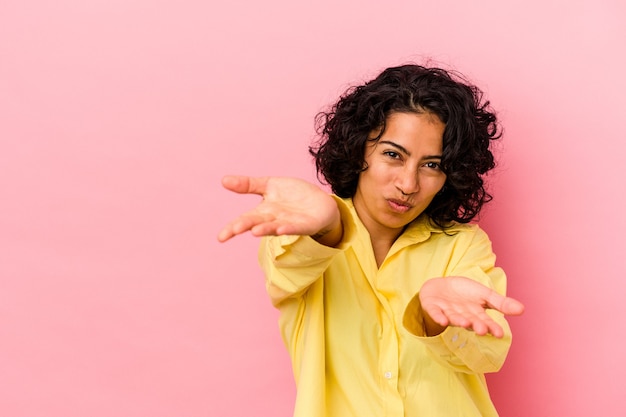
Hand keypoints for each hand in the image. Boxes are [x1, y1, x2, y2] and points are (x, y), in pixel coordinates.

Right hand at [217, 176, 341, 244]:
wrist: (320, 201)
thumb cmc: (293, 195)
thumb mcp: (270, 185)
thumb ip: (248, 184)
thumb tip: (224, 180)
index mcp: (264, 211)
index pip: (245, 219)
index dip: (233, 227)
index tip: (221, 237)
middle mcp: (275, 219)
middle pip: (257, 223)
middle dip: (245, 226)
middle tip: (233, 230)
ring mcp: (290, 223)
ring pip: (275, 227)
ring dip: (266, 229)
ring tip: (255, 231)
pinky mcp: (306, 225)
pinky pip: (296, 227)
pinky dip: (288, 228)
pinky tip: (281, 229)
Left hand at [419, 276, 524, 337]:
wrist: (440, 286)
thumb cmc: (464, 292)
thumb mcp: (484, 294)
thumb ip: (501, 303)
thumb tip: (523, 310)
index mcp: (475, 314)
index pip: (485, 321)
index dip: (492, 328)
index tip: (500, 334)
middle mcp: (462, 315)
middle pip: (470, 321)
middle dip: (476, 326)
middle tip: (483, 330)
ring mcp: (446, 312)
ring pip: (453, 318)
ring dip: (459, 321)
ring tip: (466, 323)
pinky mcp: (432, 307)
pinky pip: (434, 313)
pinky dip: (438, 316)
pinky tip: (441, 320)